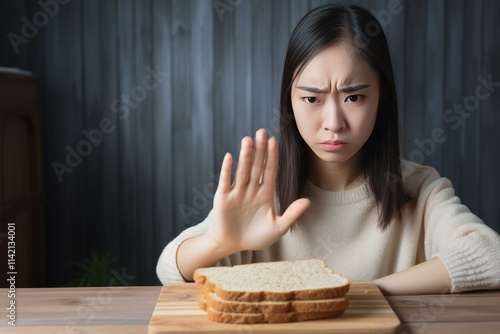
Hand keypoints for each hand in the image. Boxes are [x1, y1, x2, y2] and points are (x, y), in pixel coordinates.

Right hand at [208, 129, 310, 253]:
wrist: (232, 246)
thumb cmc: (255, 237)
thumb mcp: (278, 228)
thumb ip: (292, 214)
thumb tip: (308, 201)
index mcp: (265, 194)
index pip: (270, 171)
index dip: (272, 156)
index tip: (275, 141)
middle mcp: (251, 189)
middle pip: (257, 166)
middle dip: (259, 150)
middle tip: (262, 131)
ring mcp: (236, 192)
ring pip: (242, 170)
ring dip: (245, 155)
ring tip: (248, 140)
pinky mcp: (223, 198)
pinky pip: (225, 181)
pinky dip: (227, 169)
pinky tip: (230, 156)